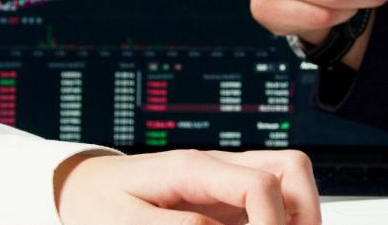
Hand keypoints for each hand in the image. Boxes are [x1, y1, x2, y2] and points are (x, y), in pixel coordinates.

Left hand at [54, 150, 318, 224]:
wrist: (82, 188)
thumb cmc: (97, 204)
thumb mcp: (125, 222)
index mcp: (192, 168)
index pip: (261, 184)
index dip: (273, 224)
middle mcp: (217, 168)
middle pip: (292, 168)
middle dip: (305, 214)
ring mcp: (225, 181)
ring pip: (289, 182)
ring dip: (295, 217)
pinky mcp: (225, 198)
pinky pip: (269, 201)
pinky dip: (276, 221)